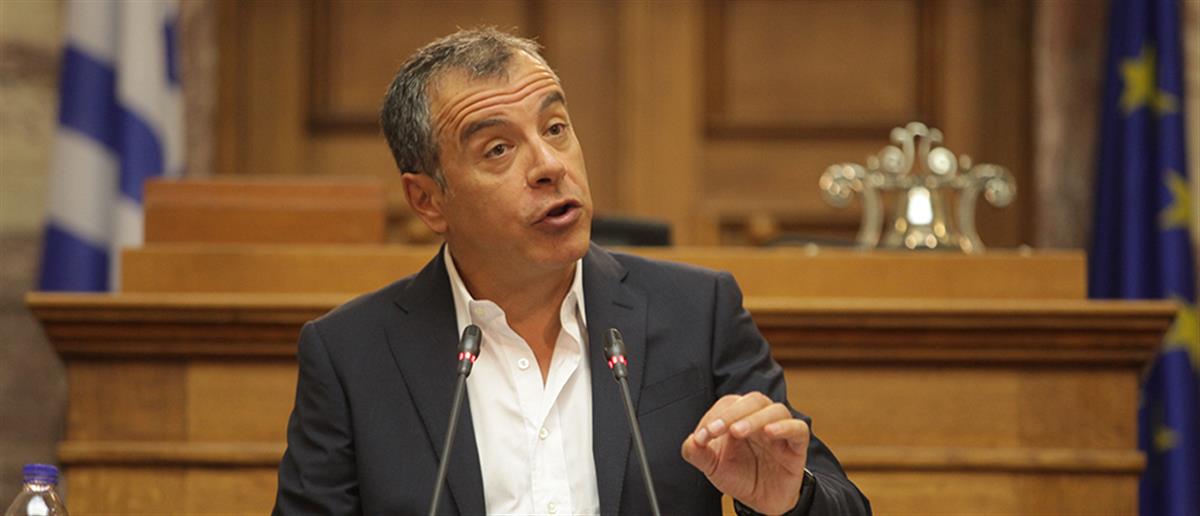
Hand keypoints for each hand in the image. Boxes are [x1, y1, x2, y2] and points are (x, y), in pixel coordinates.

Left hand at [680, 392, 808, 514]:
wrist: (761, 501)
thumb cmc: (739, 476)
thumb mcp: (712, 466)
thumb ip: (697, 452)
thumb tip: (691, 440)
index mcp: (740, 417)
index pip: (729, 403)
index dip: (715, 416)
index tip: (701, 437)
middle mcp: (761, 418)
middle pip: (753, 400)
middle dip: (732, 413)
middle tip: (716, 430)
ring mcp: (781, 430)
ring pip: (775, 410)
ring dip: (755, 418)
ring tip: (738, 432)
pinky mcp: (797, 445)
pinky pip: (798, 428)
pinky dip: (785, 427)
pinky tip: (770, 433)